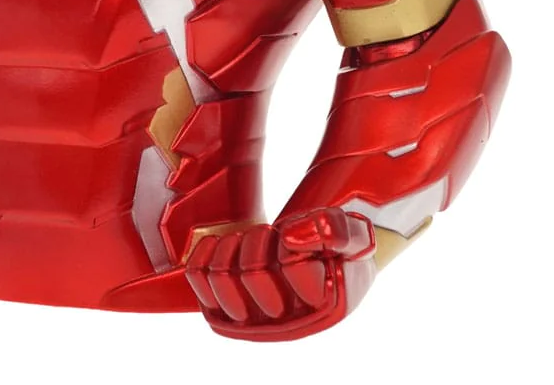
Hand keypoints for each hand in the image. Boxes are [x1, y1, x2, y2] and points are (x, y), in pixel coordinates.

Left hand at [185, 208, 375, 340]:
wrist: (319, 265)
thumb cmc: (337, 251)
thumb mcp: (355, 235)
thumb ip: (334, 231)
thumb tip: (292, 238)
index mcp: (323, 307)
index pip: (297, 269)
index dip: (291, 242)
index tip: (293, 237)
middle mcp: (286, 322)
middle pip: (253, 274)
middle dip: (260, 242)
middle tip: (271, 235)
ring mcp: (253, 319)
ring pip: (221, 278)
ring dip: (232, 246)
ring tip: (249, 239)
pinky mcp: (224, 311)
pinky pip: (199, 279)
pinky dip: (203, 253)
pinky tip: (221, 242)